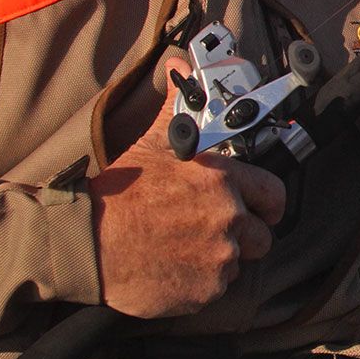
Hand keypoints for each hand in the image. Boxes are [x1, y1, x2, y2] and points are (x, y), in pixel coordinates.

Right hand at [86, 61, 286, 317]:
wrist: (86, 241)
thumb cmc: (120, 193)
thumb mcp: (152, 143)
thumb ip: (177, 107)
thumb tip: (180, 67)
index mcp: (222, 179)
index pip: (273, 193)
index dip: (268, 204)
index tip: (261, 211)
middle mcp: (228, 218)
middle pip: (261, 236)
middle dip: (243, 235)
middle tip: (214, 232)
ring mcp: (218, 257)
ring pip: (237, 262)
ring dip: (219, 258)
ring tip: (185, 248)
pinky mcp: (204, 290)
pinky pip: (215, 288)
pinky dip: (200, 282)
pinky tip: (174, 268)